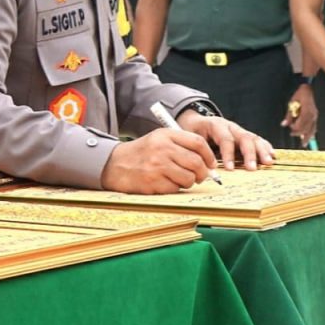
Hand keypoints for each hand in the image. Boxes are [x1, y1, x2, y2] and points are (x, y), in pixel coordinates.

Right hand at [100, 129, 215, 193]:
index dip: (209, 156)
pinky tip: (165, 183)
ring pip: (189, 178)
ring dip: (189, 182)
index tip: (210, 164)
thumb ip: (181, 145)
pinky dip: (175, 188)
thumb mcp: (159, 139)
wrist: (115, 164)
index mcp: (166, 135)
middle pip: (196, 162)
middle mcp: (162, 148)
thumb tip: (208, 163)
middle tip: (200, 176)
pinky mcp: (153, 182)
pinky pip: (175, 189)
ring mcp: (157, 166)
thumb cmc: (142, 153)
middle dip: (203, 173)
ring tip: (180, 179)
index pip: (198, 143)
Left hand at [177, 110, 273, 170]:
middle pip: (243, 137)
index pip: (225, 139)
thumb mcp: (191, 139)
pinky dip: (266, 147)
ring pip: (253, 138)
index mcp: (215, 126)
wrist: (196, 123)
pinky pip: (258, 140)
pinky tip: (272, 156)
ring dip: (261, 151)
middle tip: (252, 168)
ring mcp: (239, 130)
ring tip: (268, 163)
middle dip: (249, 153)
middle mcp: (230, 126)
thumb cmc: (193, 133)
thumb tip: (205, 170)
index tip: (229, 169)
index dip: (228, 154)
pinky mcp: (245, 135)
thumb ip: (198, 151)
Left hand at [281, 84, 317, 146]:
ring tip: (304, 143)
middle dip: (299, 133)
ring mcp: (316, 115)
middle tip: (293, 135)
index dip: (294, 129)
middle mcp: (312, 116)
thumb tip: (283, 124)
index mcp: (306, 113)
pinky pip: (315, 126)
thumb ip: (289, 115)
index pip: (300, 126)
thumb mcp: (292, 103)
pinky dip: (312, 132)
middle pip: (306, 129)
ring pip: (312, 129)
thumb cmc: (300, 94)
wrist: (310, 87)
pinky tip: (311, 136)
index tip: (290, 128)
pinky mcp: (316, 115)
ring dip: (307, 136)